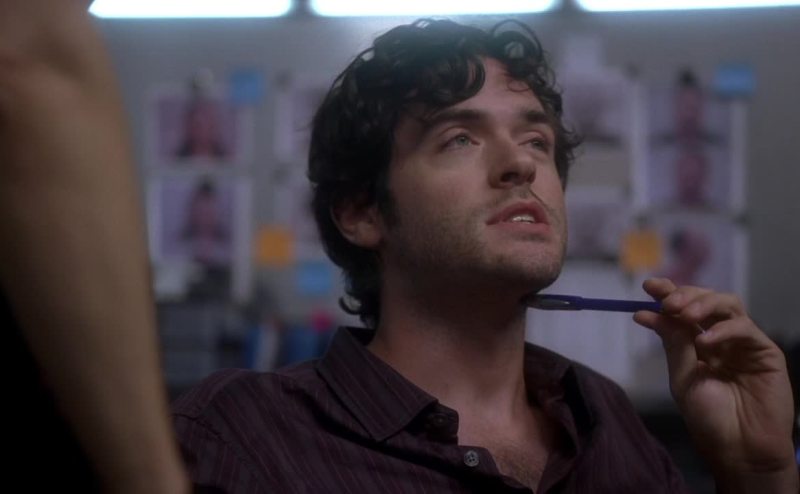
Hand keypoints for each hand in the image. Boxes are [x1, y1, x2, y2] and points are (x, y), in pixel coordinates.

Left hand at [634, 278, 797, 492]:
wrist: (739, 450)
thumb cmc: (709, 419)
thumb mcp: (683, 377)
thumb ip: (672, 343)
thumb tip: (645, 312)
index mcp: (699, 344)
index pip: (684, 310)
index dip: (669, 293)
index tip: (648, 285)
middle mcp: (722, 338)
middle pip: (706, 300)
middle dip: (684, 295)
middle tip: (667, 302)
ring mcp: (744, 343)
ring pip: (728, 305)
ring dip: (703, 304)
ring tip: (683, 314)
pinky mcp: (766, 352)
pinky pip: (745, 328)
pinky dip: (723, 329)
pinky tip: (706, 342)